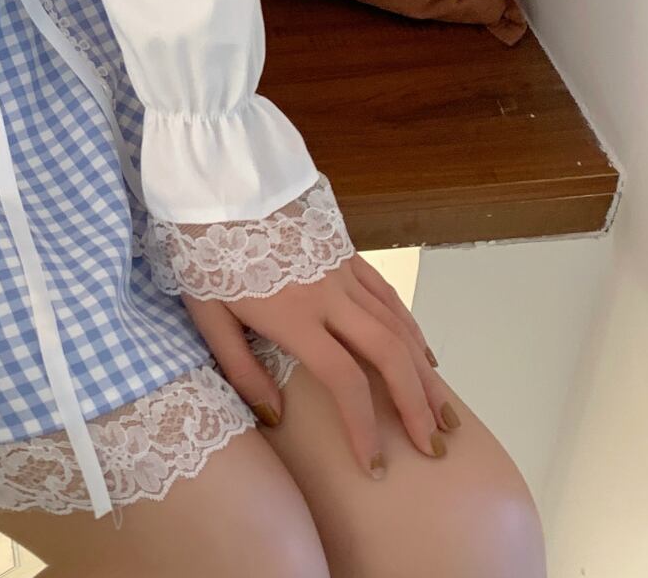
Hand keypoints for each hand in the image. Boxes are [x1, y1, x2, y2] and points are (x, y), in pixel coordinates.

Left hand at [185, 253, 457, 475]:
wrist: (219, 183)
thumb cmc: (204, 249)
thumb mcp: (207, 312)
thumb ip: (241, 367)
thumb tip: (274, 416)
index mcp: (293, 315)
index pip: (344, 379)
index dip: (363, 426)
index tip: (373, 465)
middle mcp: (328, 295)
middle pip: (388, 354)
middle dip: (416, 404)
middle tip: (432, 448)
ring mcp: (342, 271)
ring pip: (398, 326)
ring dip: (424, 373)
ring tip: (443, 415)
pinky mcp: (345, 253)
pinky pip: (388, 296)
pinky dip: (412, 329)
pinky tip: (425, 356)